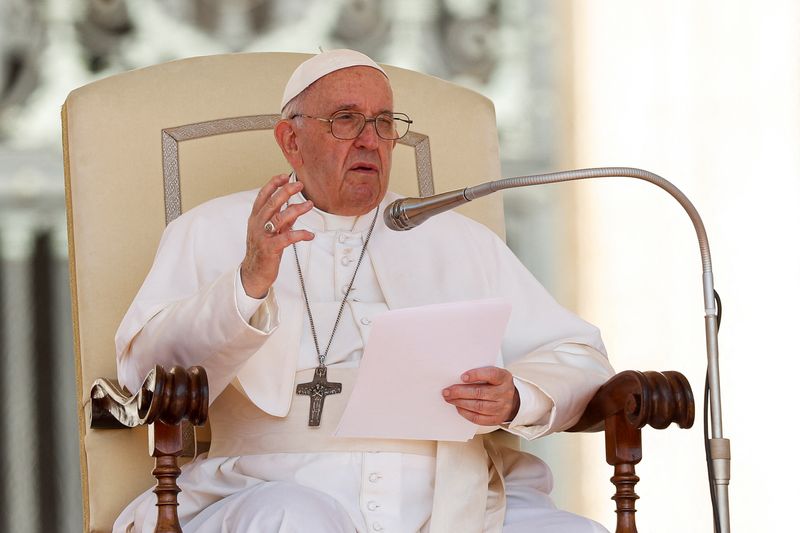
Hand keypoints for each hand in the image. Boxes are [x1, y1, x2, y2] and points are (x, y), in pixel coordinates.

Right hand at [241, 174, 314, 297]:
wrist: (253, 273)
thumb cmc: (262, 252)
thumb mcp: (271, 232)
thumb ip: (282, 221)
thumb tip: (295, 209)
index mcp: (256, 218)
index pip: (262, 196)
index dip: (273, 184)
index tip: (285, 176)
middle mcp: (257, 225)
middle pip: (271, 203)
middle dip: (286, 191)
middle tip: (299, 185)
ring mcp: (262, 236)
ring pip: (279, 218)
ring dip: (296, 209)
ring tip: (309, 205)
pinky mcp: (270, 248)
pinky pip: (286, 238)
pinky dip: (300, 234)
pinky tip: (310, 234)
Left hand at [442, 366, 519, 425]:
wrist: (511, 400)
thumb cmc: (496, 384)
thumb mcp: (493, 374)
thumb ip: (479, 374)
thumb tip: (457, 378)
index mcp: (504, 377)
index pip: (491, 374)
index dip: (476, 375)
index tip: (462, 376)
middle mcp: (505, 392)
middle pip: (481, 393)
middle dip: (460, 392)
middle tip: (447, 391)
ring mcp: (502, 407)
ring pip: (478, 406)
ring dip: (461, 403)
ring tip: (449, 399)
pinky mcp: (496, 419)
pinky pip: (479, 418)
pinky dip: (466, 413)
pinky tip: (458, 407)